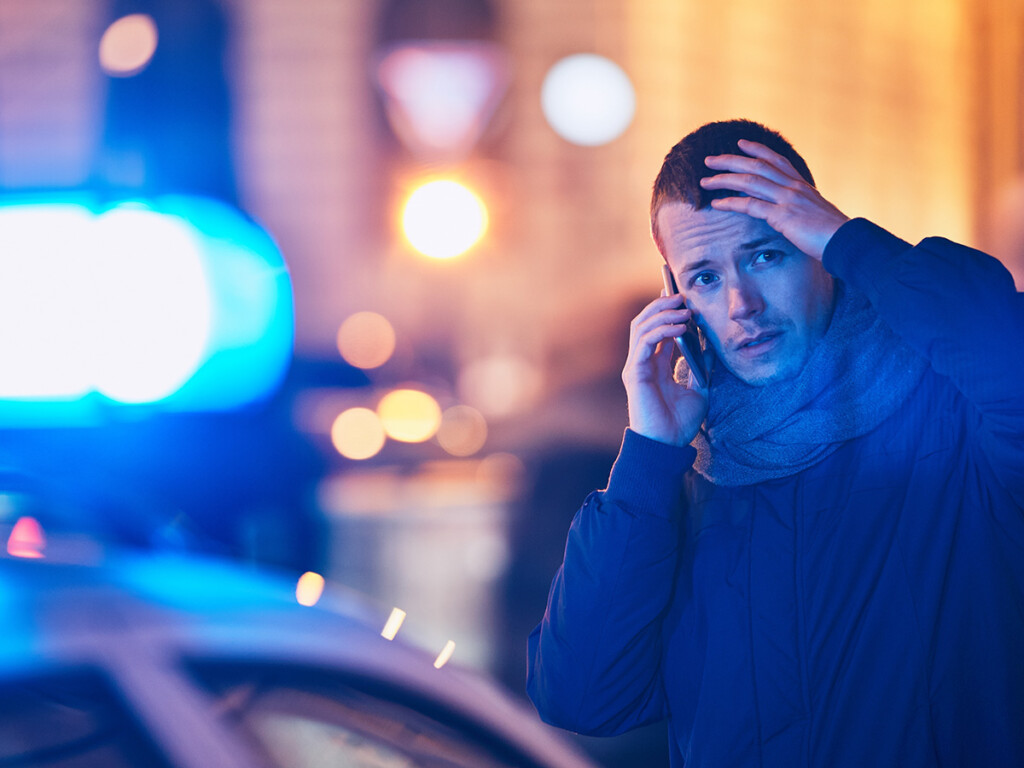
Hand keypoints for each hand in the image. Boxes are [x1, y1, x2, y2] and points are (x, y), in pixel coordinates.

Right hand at [622, 293, 712, 445]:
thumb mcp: (700, 389)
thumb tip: (710, 345)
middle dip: (662, 305)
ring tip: (683, 308)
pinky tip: (680, 326)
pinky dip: (661, 329)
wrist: (668, 445)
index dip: (665, 310)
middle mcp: (642, 362)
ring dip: (662, 313)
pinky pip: (644, 342)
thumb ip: (702, 367)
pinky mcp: (634, 373)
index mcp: (655, 366)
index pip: (656, 329)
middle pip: (644, 322)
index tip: (680, 296)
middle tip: (682, 296)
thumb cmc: (680, 423)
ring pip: (641, 327)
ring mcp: (636, 366)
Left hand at [700, 139, 848, 260]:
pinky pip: (750, 205)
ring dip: (724, 179)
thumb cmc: (834, 235)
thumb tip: (794, 214)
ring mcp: (787, 199)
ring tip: (704, 180)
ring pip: (749, 181)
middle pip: (756, 166)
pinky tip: (716, 203)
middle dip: (730, 161)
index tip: (741, 143)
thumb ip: (803, 209)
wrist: (847, 242)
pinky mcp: (782, 215)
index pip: (777, 161)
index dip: (757, 150)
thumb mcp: (817, 215)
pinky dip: (731, 202)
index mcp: (802, 185)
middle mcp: (793, 187)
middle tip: (709, 160)